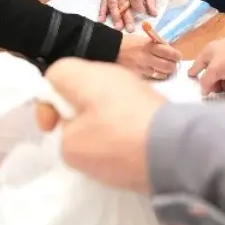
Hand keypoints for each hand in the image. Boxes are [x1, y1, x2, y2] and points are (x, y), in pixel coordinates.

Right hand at [35, 58, 165, 192]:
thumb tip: (79, 128)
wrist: (178, 151)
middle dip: (74, 114)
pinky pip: (124, 112)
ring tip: (104, 150)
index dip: (46, 102)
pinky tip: (125, 150)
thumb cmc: (117, 144)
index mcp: (87, 74)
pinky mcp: (153, 103)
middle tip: (78, 141)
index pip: (55, 74)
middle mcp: (111, 73)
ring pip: (102, 101)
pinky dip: (120, 129)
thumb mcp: (72, 147)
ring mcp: (135, 86)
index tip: (53, 127)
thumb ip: (64, 132)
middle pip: (80, 87)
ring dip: (97, 124)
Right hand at [101, 0, 156, 30]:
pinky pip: (103, 2)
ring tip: (118, 27)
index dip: (138, 6)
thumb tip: (154, 13)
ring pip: (112, 4)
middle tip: (129, 29)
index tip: (141, 15)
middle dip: (126, 17)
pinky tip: (102, 19)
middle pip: (123, 3)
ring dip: (115, 17)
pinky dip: (102, 11)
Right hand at [115, 31, 182, 79]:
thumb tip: (169, 50)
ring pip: (162, 74)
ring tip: (164, 68)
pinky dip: (156, 75)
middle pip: (168, 66)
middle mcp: (147, 58)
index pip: (170, 52)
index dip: (177, 56)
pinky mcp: (138, 75)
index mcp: (149, 46)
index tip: (178, 56)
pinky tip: (155, 72)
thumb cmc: (128, 42)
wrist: (111, 49)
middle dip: (173, 65)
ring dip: (166, 71)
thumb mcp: (144, 39)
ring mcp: (142, 68)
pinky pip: (152, 78)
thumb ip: (157, 44)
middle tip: (172, 63)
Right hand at [189, 36, 224, 95]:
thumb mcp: (214, 70)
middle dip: (214, 84)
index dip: (194, 74)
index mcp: (208, 52)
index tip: (191, 81)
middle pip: (212, 73)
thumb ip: (206, 81)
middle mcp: (218, 54)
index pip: (197, 65)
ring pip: (224, 75)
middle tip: (218, 92)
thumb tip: (203, 91)